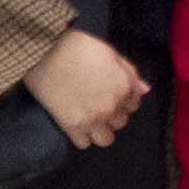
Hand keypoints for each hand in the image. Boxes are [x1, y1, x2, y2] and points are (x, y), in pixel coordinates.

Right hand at [27, 30, 148, 149]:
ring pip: (105, 139)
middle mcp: (111, 106)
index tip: (111, 94)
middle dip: (112, 114)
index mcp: (124, 86)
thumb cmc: (78, 45)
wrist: (44, 51)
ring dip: (100, 129)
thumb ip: (129, 72)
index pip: (133, 105)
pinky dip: (82, 136)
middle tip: (98, 103)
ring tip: (89, 117)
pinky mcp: (72, 125)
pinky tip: (76, 122)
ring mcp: (92, 118)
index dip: (122, 99)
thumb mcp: (110, 52)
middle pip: (120, 122)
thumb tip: (144, 89)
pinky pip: (84, 143)